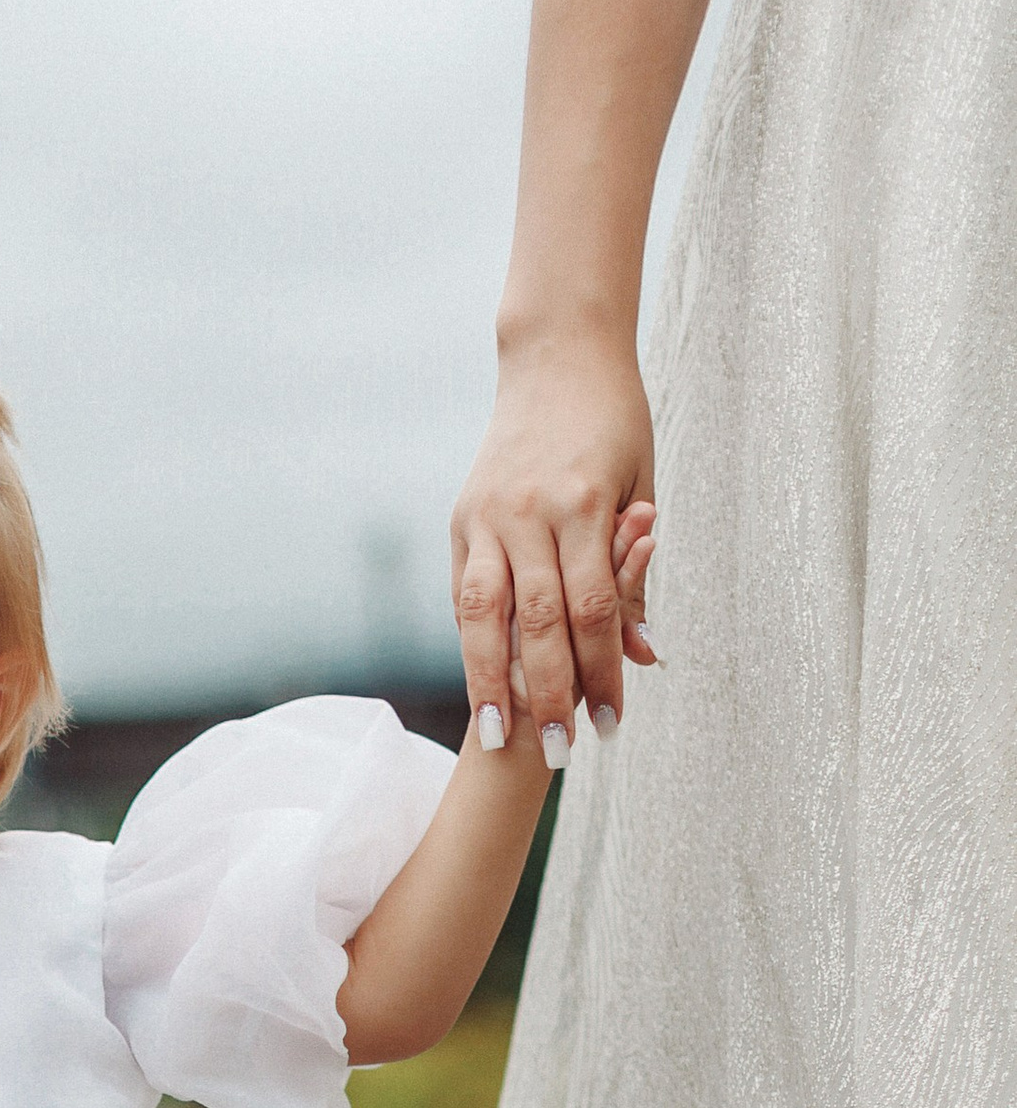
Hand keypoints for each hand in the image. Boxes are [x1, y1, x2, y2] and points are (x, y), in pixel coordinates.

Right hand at [451, 334, 659, 754]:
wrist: (558, 354)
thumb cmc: (615, 423)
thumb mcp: (641, 488)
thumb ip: (634, 576)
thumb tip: (645, 656)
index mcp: (581, 505)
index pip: (593, 610)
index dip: (603, 673)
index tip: (612, 725)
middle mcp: (528, 513)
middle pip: (535, 624)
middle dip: (548, 695)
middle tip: (561, 753)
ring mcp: (487, 515)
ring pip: (483, 616)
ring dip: (491, 682)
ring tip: (497, 737)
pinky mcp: (462, 518)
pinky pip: (464, 595)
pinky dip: (472, 645)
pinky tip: (479, 686)